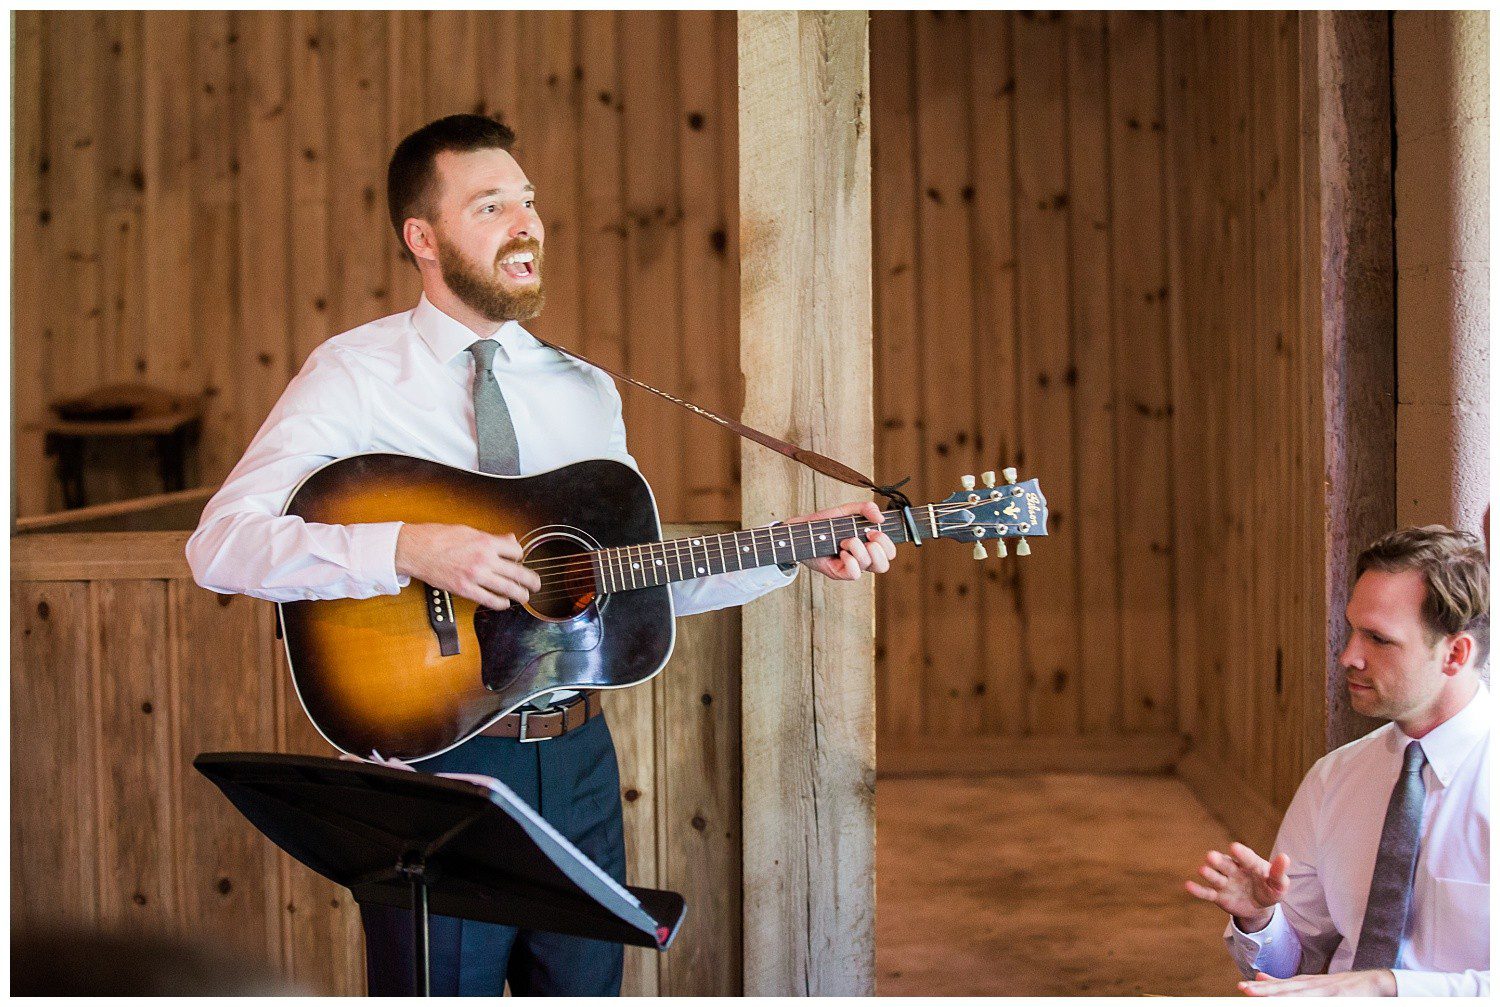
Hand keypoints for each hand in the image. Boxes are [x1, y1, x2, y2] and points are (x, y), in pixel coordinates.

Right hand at [395, 523, 540, 610]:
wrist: (416, 549)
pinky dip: (501, 604)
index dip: (520, 556)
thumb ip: (492, 538)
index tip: (518, 560)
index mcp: (486, 542)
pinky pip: (489, 600)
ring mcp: (475, 576)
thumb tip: (511, 540)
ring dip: (520, 595)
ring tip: (525, 596)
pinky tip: (504, 603)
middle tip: (537, 584)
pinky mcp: (465, 589)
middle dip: (532, 580)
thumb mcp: (469, 530)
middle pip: (518, 573)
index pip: (517, 552)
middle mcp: (484, 559)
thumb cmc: (439, 537)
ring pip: (508, 589)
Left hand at [790, 501, 896, 580]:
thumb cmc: (824, 524)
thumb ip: (865, 509)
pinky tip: (840, 552)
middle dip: (878, 549)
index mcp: (868, 545)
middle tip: (866, 537)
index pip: (889, 552)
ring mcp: (850, 567)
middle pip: (884, 565)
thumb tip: (880, 518)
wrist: (801, 531)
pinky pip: (854, 573)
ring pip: (868, 565)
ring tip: (844, 541)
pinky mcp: (839, 573)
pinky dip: (850, 560)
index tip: (875, 531)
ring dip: (858, 548)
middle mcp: (861, 558)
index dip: (887, 543)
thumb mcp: (846, 511)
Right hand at [1184, 842, 1288, 931]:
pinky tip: (1188, 886)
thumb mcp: (1279, 885)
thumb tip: (1285, 857)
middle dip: (1218, 861)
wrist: (1259, 906)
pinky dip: (1198, 890)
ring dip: (1209, 873)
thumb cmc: (1269, 889)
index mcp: (1250, 864)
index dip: (1241, 854)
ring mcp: (1225, 883)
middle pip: (1225, 864)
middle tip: (1211, 856)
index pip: (1246, 858)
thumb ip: (1279, 873)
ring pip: (1215, 877)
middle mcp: (1234, 870)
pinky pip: (1207, 893)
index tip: (1234, 848)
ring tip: (1203, 870)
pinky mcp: (1218, 896)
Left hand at [1239, 969, 1395, 996]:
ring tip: (1264, 997)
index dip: (1262, 988)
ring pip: (1302, 996)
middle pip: (1288, 990)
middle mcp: (1314, 986)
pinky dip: (1309, 1001)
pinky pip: (1322, 1002)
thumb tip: (1259, 977)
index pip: (1280, 986)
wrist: (1374, 983)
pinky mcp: (1340, 998)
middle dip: (1266, 991)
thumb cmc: (1339, 987)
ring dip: (1283, 996)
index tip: (1242, 987)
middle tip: (1246, 989)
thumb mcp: (1311, 983)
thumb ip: (1286, 983)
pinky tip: (1304, 1001)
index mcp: (1305, 983)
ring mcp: (1327, 992)